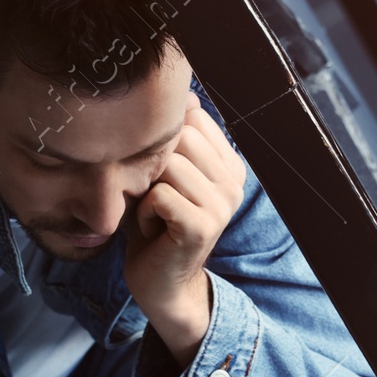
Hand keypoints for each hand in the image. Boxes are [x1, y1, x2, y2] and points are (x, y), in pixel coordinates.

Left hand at [124, 91, 246, 364]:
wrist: (160, 282)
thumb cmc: (154, 224)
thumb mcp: (162, 173)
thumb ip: (174, 138)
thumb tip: (184, 93)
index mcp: (228, 164)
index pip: (193, 119)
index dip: (164, 142)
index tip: (161, 176)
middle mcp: (233, 182)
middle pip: (180, 138)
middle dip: (153, 165)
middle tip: (154, 197)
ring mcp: (222, 205)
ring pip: (168, 165)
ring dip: (146, 190)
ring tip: (153, 214)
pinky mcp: (203, 226)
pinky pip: (160, 195)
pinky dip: (144, 212)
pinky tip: (151, 229)